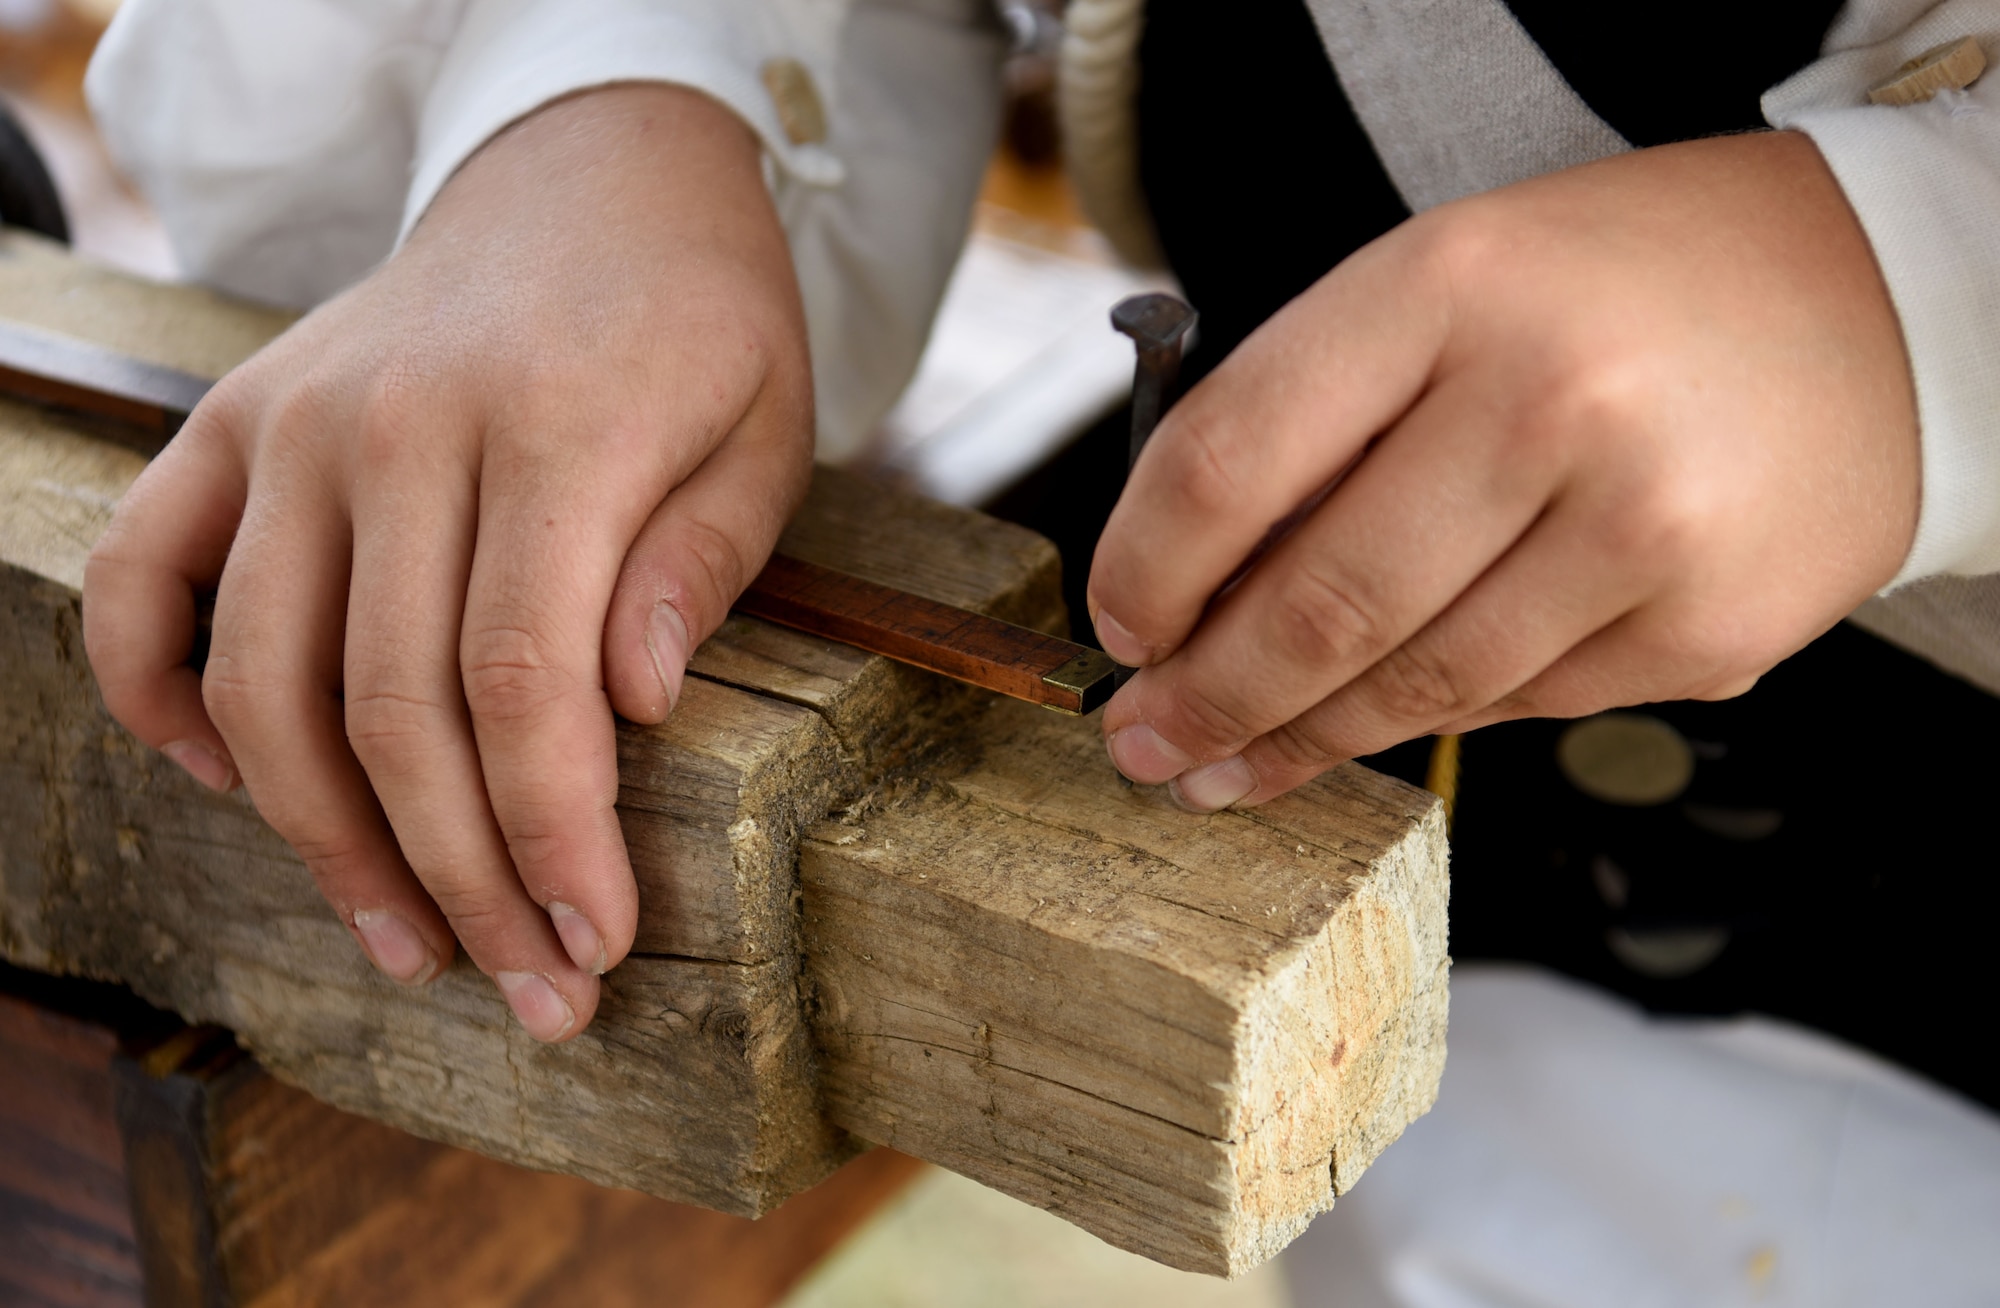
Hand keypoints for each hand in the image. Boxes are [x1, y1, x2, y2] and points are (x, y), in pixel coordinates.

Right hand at [84, 86, 812, 1038]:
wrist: (591, 178)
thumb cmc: (698, 322)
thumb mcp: (763, 429)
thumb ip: (699, 563)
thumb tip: (629, 705)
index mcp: (556, 425)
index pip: (526, 686)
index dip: (552, 840)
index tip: (597, 946)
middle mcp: (399, 424)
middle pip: (396, 709)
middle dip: (465, 881)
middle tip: (531, 990)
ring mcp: (296, 421)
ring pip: (263, 680)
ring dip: (326, 841)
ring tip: (410, 943)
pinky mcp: (232, 421)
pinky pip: (138, 578)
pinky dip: (154, 693)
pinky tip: (232, 786)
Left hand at [1087, 131, 1917, 810]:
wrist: (1881, 309)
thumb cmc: (1627, 291)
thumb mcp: (1452, 283)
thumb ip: (1320, 413)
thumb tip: (1190, 584)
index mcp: (1452, 287)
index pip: (1231, 456)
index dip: (1145, 566)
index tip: (1117, 625)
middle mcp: (1551, 403)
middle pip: (1316, 603)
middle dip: (1203, 695)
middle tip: (1143, 740)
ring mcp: (1642, 528)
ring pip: (1412, 686)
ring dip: (1294, 742)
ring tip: (1222, 766)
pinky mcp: (1707, 631)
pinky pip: (1513, 708)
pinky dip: (1427, 720)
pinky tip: (1374, 722)